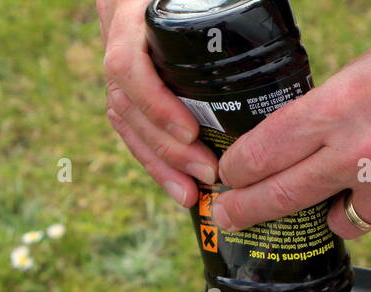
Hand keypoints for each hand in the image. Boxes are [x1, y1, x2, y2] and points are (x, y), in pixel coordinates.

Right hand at [98, 0, 218, 206]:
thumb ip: (214, 5)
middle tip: (207, 173)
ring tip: (191, 193)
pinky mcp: (128, 83)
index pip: (128, 65)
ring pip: (126, 122)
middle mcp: (116, 36)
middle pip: (127, 104)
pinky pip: (132, 127)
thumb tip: (254, 28)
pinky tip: (180, 187)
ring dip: (160, 164)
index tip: (190, 133)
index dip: (156, 104)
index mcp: (129, 11)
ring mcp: (119, 60)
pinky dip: (156, 161)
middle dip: (167, 148)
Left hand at [213, 0, 370, 237]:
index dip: (238, 172)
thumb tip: (286, 160)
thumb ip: (324, 118)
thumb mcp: (362, 73)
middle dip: (248, 210)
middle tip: (230, 216)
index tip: (227, 181)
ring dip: (346, 205)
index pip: (264, 154)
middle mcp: (365, 155)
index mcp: (340, 109)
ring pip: (344, 222)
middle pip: (283, 199)